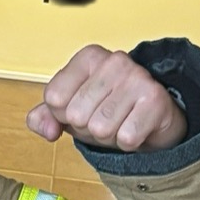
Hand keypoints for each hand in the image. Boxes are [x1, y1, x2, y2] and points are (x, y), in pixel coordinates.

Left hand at [27, 44, 186, 153]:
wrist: (154, 119)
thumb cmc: (108, 110)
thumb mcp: (69, 111)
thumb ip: (44, 117)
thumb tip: (47, 129)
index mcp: (88, 57)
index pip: (54, 97)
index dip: (63, 114)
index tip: (83, 108)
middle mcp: (113, 61)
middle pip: (76, 116)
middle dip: (87, 128)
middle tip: (106, 118)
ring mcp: (137, 77)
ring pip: (100, 129)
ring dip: (109, 136)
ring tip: (121, 122)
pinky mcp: (155, 99)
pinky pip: (126, 138)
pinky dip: (128, 143)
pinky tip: (136, 128)